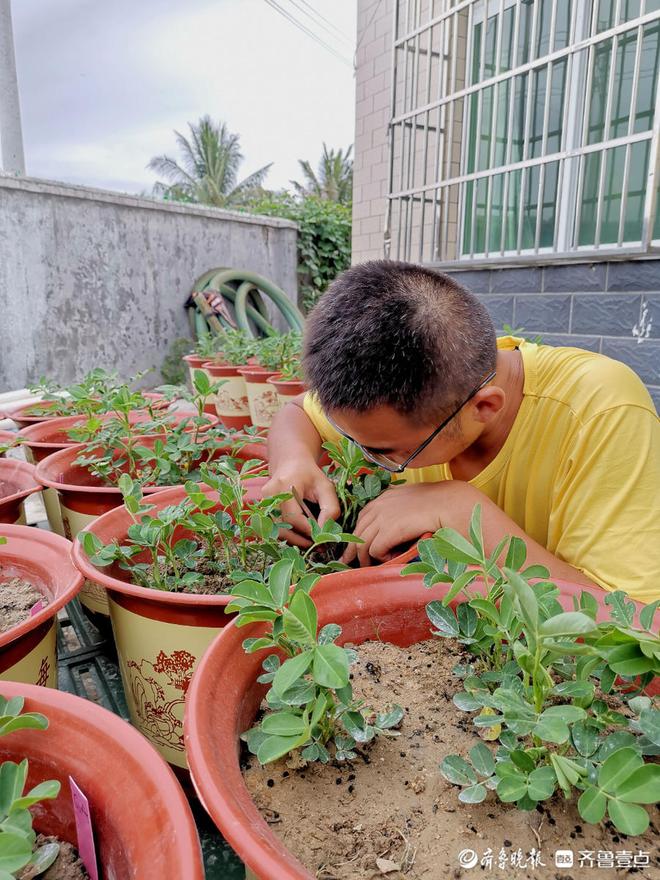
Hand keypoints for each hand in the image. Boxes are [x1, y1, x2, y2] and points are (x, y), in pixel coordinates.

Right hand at [262, 460, 339, 547]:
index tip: (323, 538)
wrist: (290, 463)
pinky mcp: (261, 510)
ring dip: (294, 541)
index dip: (309, 531)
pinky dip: (288, 536)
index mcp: (284, 486)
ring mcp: (262, 503)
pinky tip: (301, 537)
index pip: (294, 518)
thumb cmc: (310, 475)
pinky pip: (273, 530)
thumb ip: (330, 509)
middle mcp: (269, 495)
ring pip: (276, 532)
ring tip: (310, 542)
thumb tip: (324, 533)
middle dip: (301, 541)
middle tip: (318, 545)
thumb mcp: (326, 487)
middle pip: (282, 528)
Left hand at [341, 482, 476, 565]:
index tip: (355, 550)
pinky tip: (394, 559)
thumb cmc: (438, 506)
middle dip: (354, 550)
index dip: (358, 535)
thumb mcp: (413, 504)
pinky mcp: (389, 530)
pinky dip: (381, 558)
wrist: (452, 505)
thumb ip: (400, 511)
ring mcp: (382, 516)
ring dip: (367, 558)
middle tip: (355, 564)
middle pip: (357, 532)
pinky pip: (374, 550)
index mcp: (384, 497)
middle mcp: (379, 505)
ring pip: (362, 543)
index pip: (361, 519)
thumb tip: (393, 530)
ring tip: (376, 566)